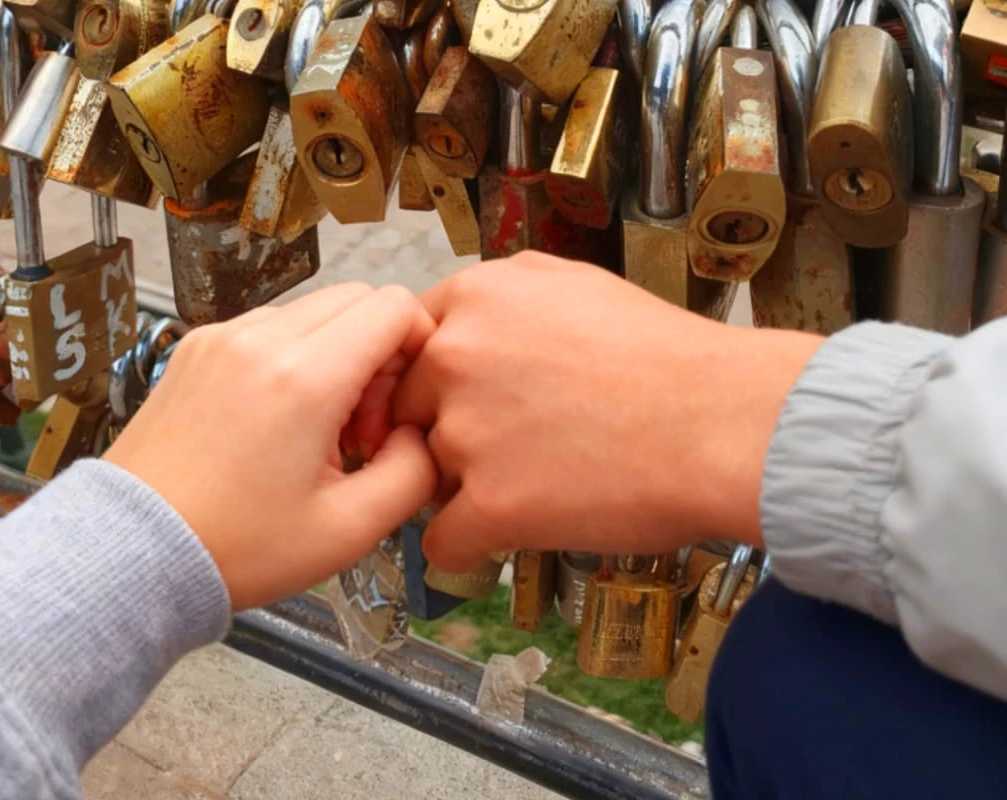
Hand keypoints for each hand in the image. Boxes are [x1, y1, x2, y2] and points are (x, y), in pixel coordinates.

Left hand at [105, 283, 437, 610]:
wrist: (134, 553)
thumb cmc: (237, 548)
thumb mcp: (349, 529)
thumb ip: (412, 473)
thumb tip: (421, 433)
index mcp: (305, 376)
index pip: (394, 306)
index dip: (419, 347)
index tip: (402, 406)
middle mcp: (260, 338)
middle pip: (356, 299)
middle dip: (380, 352)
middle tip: (364, 427)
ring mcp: (221, 338)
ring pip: (312, 311)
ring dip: (336, 355)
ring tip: (319, 431)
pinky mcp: (195, 349)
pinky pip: (268, 328)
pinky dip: (292, 358)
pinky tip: (279, 423)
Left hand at [394, 253, 821, 571]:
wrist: (726, 423)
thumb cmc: (669, 359)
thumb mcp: (576, 285)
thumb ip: (504, 296)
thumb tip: (465, 322)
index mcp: (476, 298)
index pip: (407, 342)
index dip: (432, 378)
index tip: (451, 401)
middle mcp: (456, 357)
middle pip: (408, 408)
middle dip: (440, 430)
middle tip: (503, 447)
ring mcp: (466, 432)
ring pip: (422, 474)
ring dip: (462, 486)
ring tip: (530, 485)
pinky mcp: (489, 504)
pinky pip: (441, 538)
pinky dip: (469, 544)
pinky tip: (506, 534)